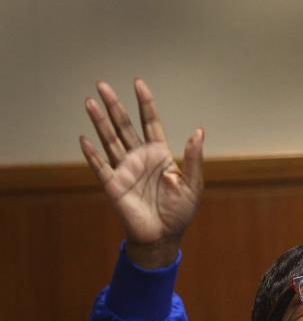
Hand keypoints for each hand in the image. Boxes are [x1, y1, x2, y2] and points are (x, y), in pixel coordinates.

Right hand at [80, 79, 203, 266]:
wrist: (164, 236)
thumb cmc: (180, 211)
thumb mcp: (193, 184)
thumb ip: (194, 158)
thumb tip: (199, 131)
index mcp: (160, 155)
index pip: (150, 123)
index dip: (144, 104)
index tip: (138, 83)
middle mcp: (140, 157)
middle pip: (124, 126)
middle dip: (114, 105)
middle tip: (102, 84)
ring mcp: (125, 169)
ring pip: (109, 140)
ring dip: (99, 122)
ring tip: (90, 102)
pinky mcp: (113, 185)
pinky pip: (100, 166)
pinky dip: (92, 154)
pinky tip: (85, 139)